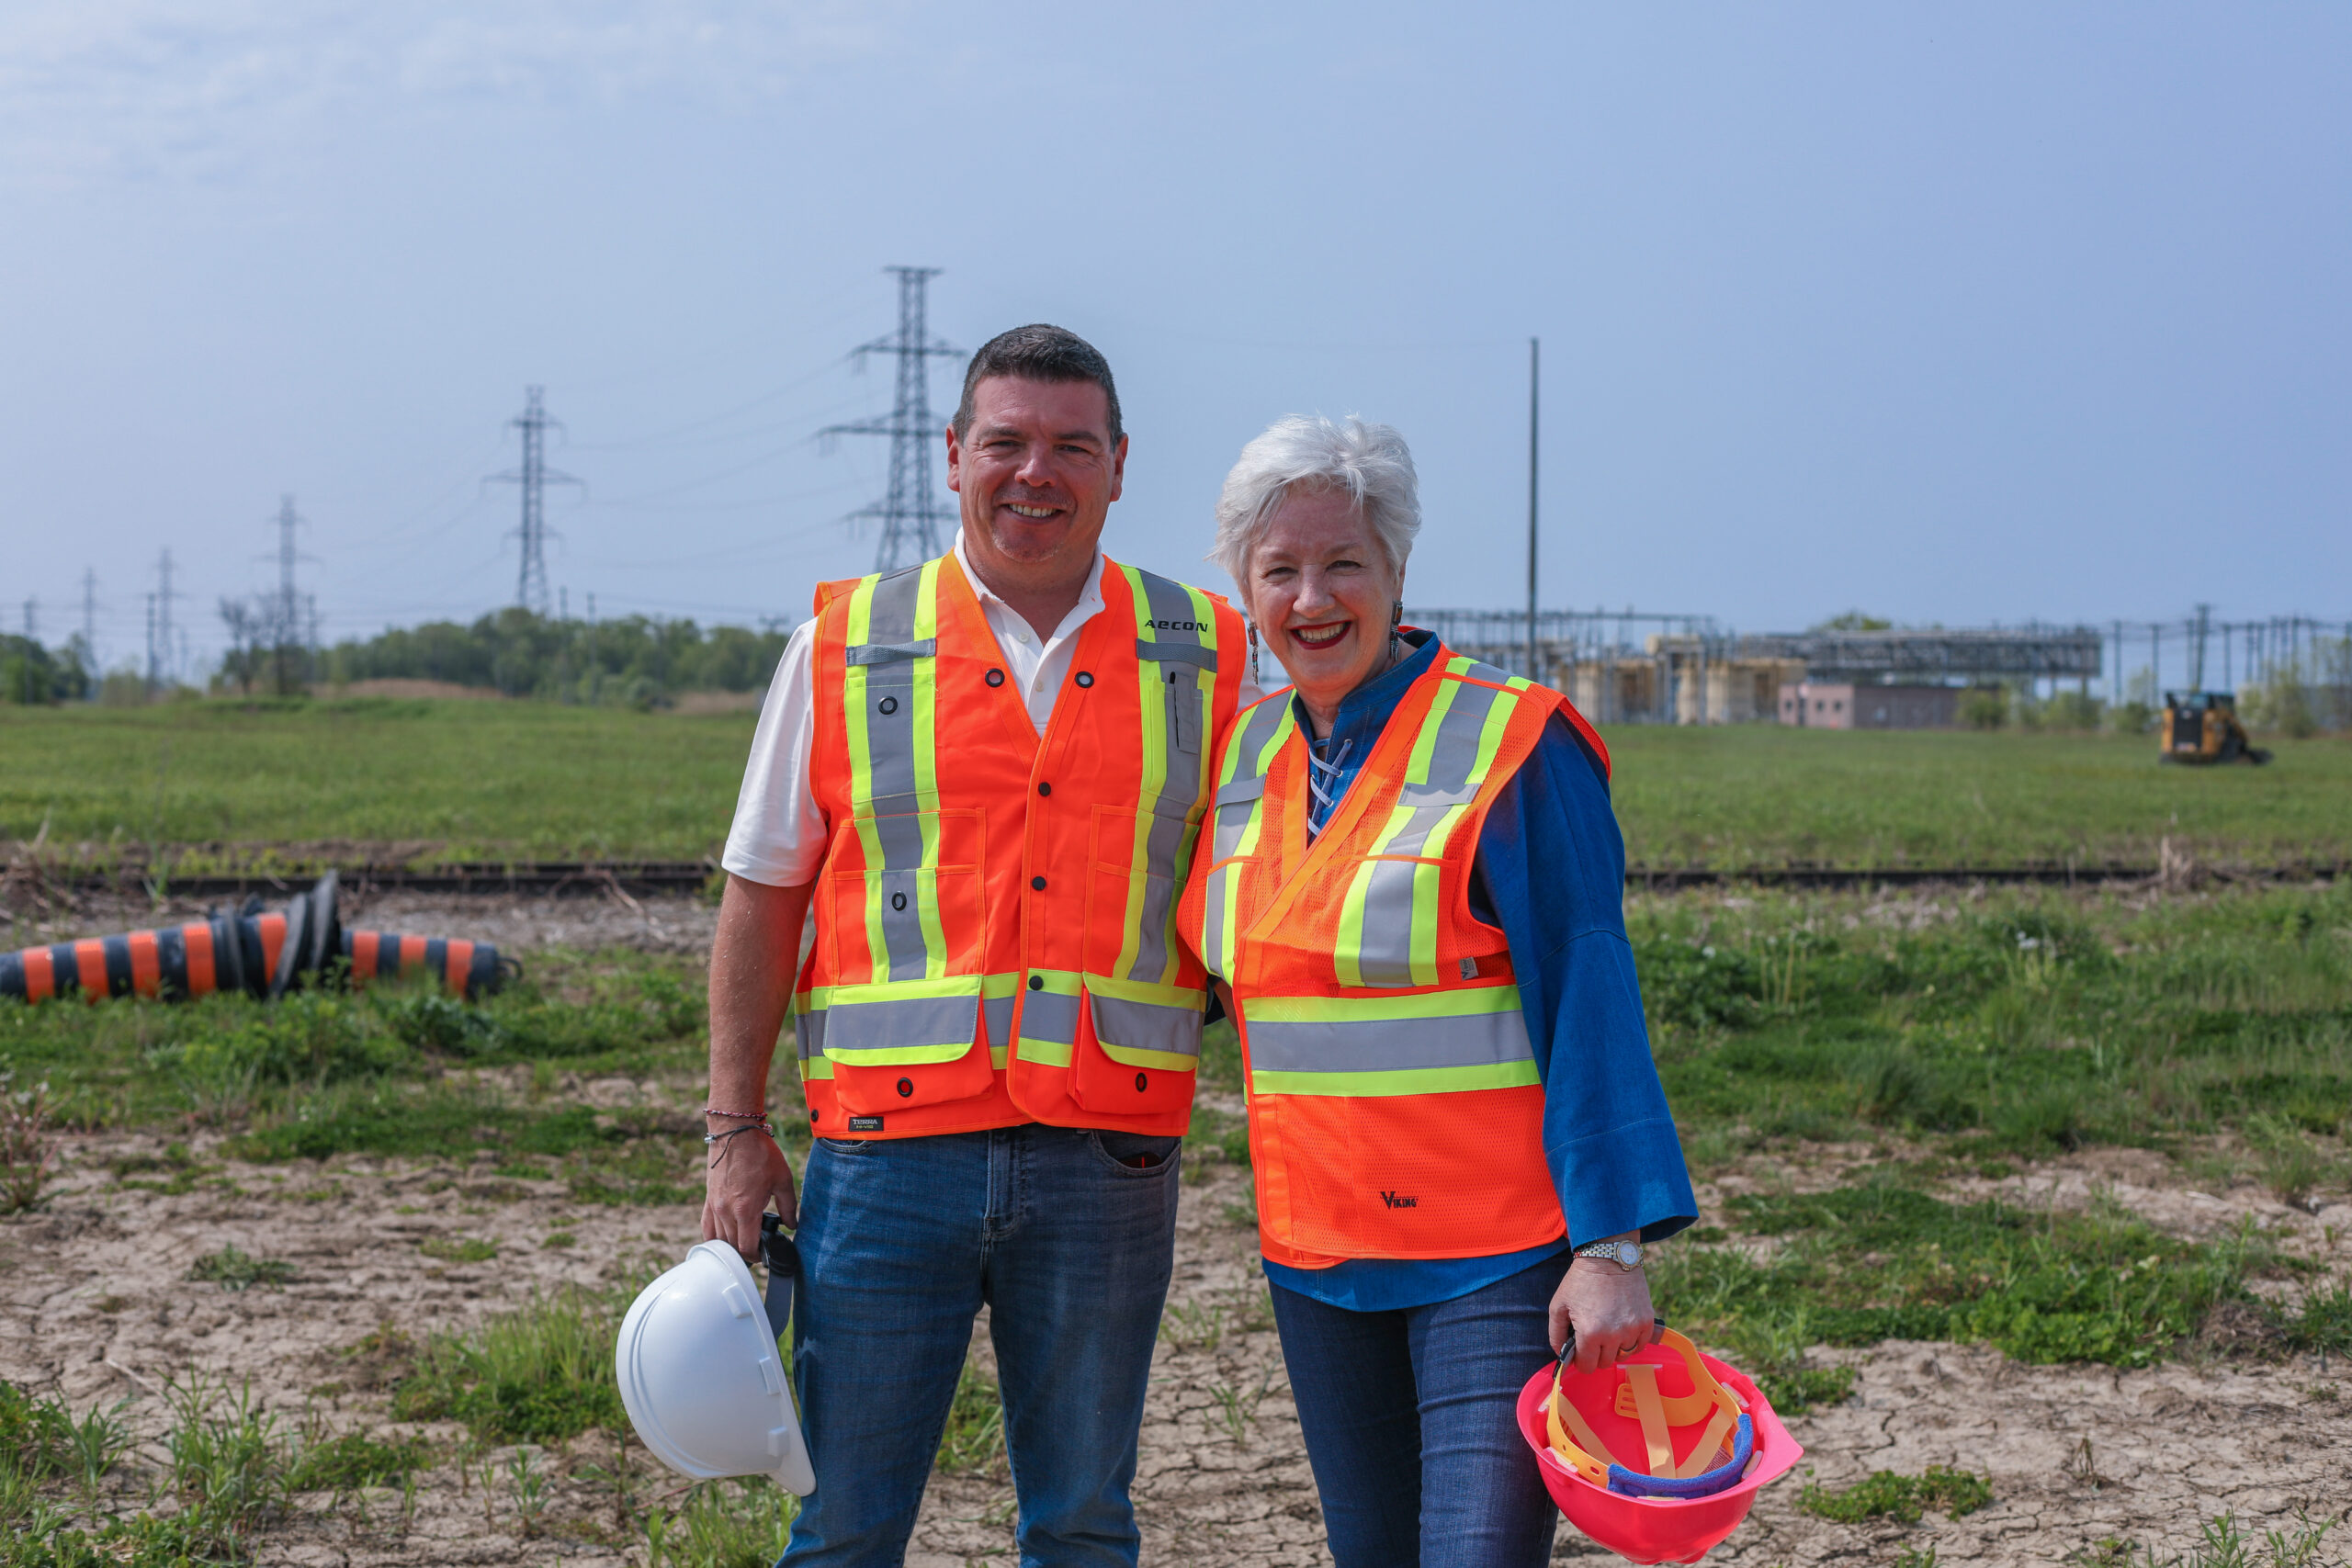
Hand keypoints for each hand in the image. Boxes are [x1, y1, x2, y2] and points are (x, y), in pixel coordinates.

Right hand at [700, 1126, 798, 1260]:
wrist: (735, 1132)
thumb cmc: (761, 1153)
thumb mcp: (783, 1179)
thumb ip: (789, 1206)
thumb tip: (792, 1225)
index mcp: (746, 1209)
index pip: (747, 1247)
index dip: (757, 1257)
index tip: (766, 1255)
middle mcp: (726, 1211)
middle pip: (732, 1246)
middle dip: (746, 1252)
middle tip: (760, 1249)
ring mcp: (714, 1206)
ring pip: (718, 1240)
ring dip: (731, 1246)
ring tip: (744, 1245)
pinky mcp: (708, 1199)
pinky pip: (707, 1227)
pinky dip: (714, 1237)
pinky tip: (724, 1239)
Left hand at [1548, 1251, 1656, 1375]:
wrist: (1608, 1258)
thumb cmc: (1581, 1281)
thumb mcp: (1558, 1305)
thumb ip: (1556, 1335)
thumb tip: (1562, 1355)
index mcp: (1590, 1333)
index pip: (1587, 1366)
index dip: (1581, 1360)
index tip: (1580, 1350)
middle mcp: (1614, 1335)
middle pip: (1605, 1363)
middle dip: (1596, 1353)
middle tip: (1593, 1336)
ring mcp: (1633, 1329)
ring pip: (1623, 1355)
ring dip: (1614, 1348)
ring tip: (1608, 1329)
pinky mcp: (1647, 1322)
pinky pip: (1640, 1345)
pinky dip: (1631, 1341)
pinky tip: (1622, 1327)